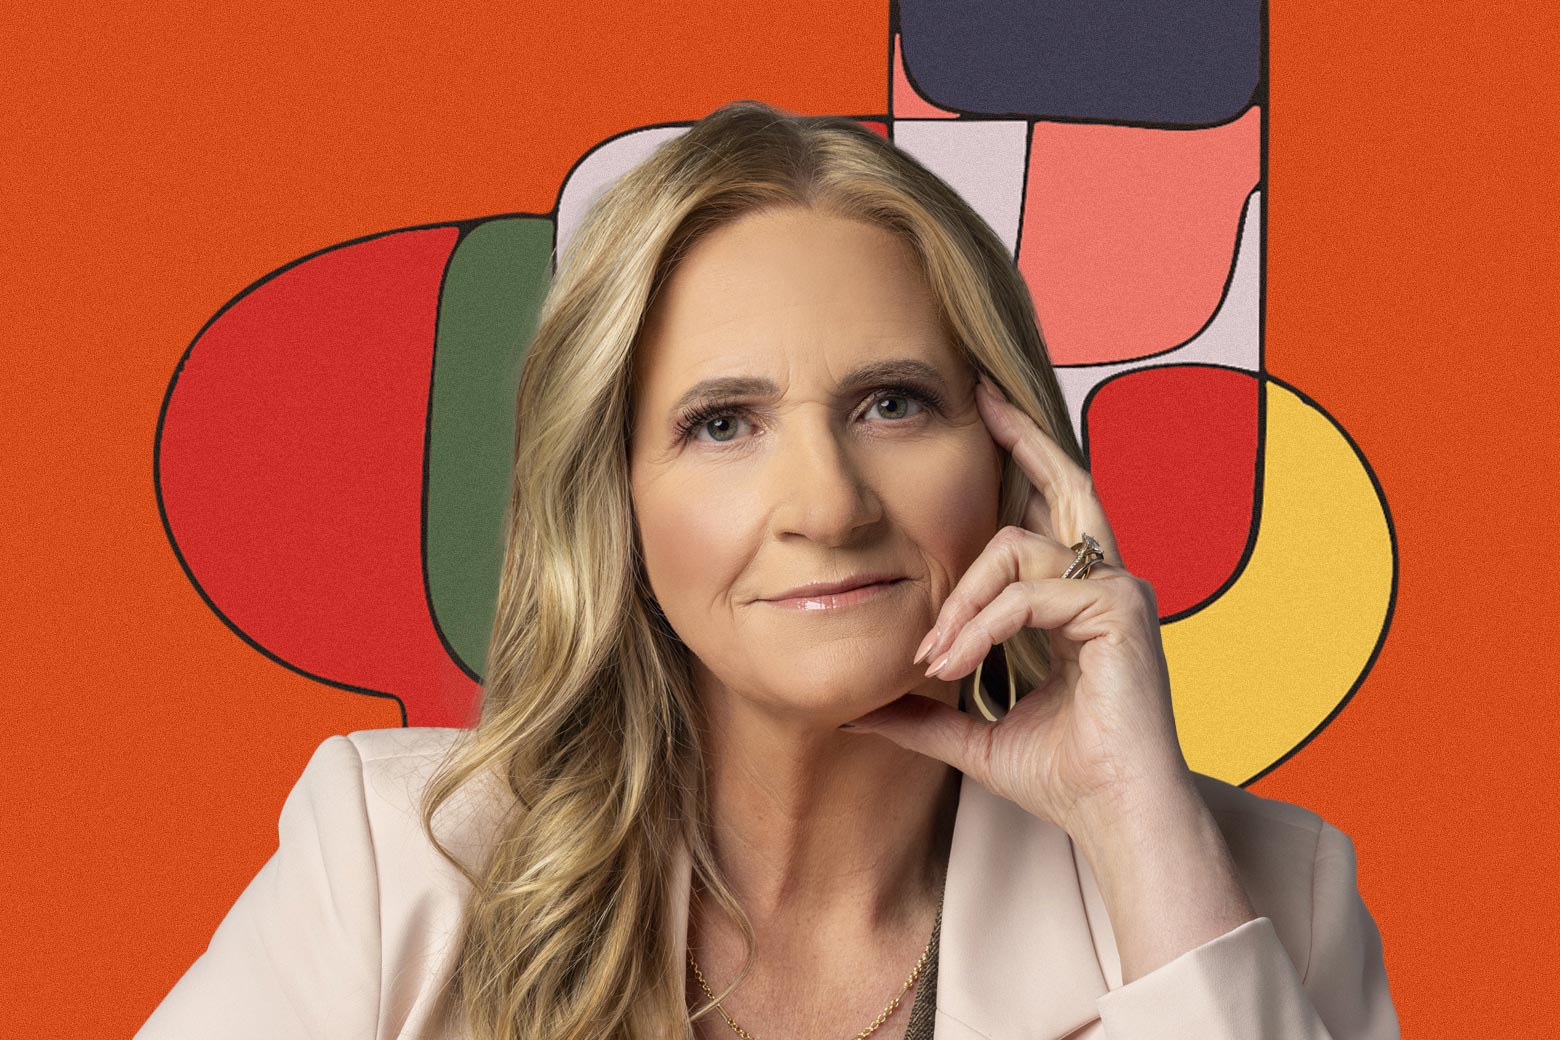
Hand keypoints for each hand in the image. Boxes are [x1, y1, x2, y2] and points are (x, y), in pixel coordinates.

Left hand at [841, 371, 1193, 838]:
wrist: (1115, 820)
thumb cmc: (1063, 778)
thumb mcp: (974, 733)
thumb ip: (924, 713)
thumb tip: (857, 712)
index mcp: (1078, 599)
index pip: (1044, 517)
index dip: (1015, 468)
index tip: (979, 427)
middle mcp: (1106, 582)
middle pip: (1064, 484)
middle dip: (1020, 436)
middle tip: (980, 393)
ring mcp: (1119, 592)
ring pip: (1017, 549)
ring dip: (961, 600)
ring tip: (933, 657)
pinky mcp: (1121, 612)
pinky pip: (1028, 594)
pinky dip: (982, 626)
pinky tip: (954, 663)